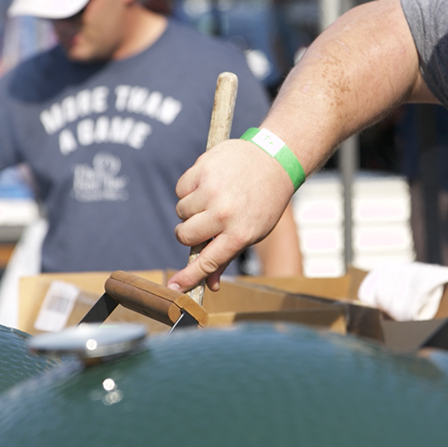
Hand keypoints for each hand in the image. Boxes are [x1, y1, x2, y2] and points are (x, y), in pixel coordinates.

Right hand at [169, 139, 296, 290]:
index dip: (188, 277)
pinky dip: (190, 189)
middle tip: (203, 225)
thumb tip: (211, 286)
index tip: (174, 287)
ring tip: (213, 198)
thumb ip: (227, 256)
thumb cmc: (264, 201)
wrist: (274, 159)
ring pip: (181, 212)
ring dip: (192, 209)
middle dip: (188, 233)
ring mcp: (212, 190)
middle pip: (184, 236)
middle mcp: (224, 214)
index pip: (207, 261)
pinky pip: (181, 189)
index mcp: (240, 234)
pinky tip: (209, 183)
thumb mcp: (254, 232)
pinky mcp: (203, 169)